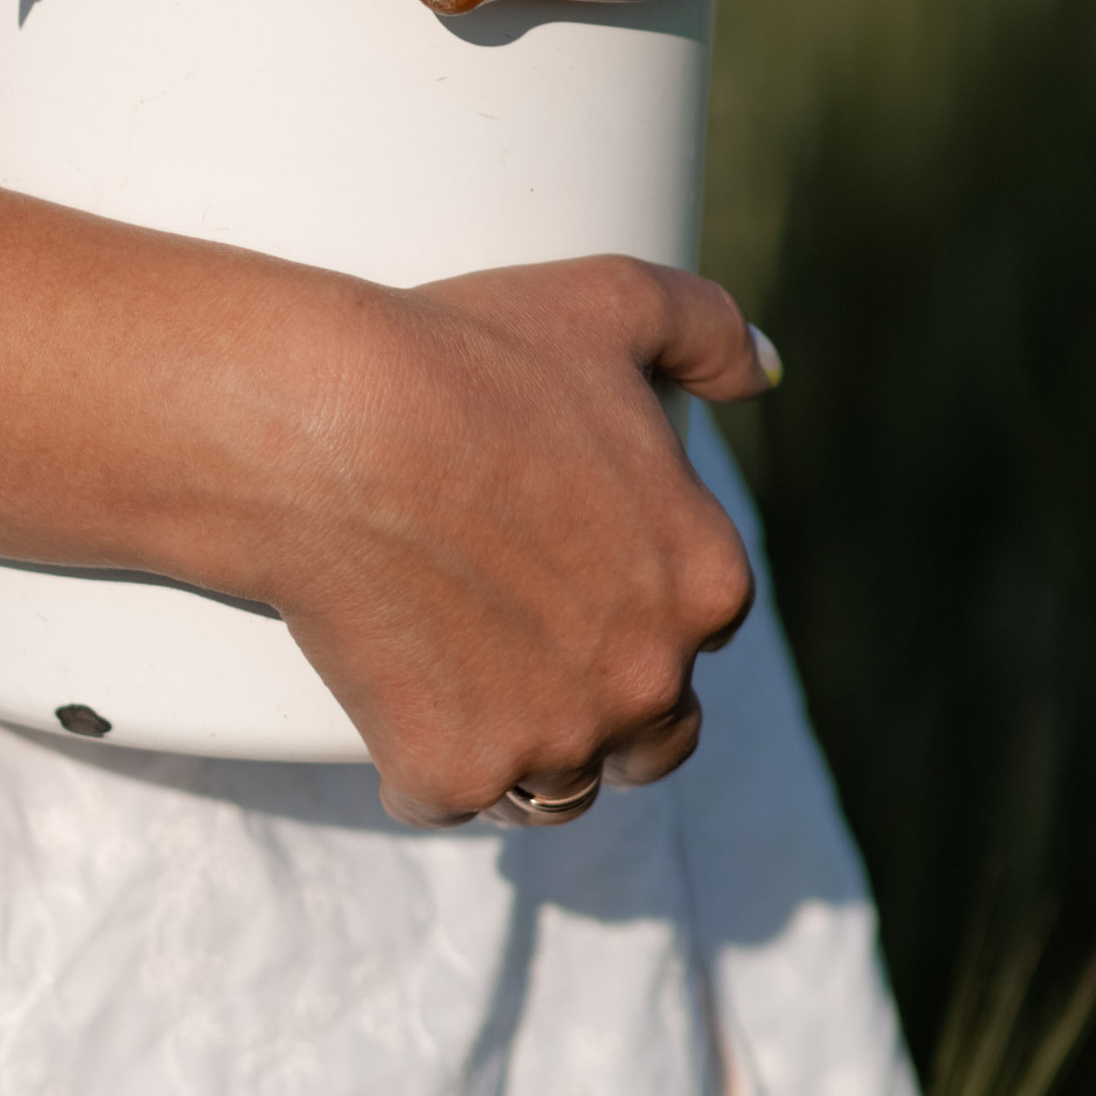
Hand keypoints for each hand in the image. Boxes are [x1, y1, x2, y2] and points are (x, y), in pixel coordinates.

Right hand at [256, 257, 773, 829]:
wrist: (327, 426)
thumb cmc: (467, 357)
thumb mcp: (611, 301)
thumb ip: (709, 329)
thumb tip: (768, 371)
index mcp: (705, 581)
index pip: (708, 625)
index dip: (648, 596)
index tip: (584, 562)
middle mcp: (649, 681)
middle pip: (650, 731)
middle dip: (606, 694)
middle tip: (530, 632)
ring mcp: (551, 740)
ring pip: (558, 784)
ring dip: (530, 746)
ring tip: (469, 673)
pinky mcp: (452, 774)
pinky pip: (450, 795)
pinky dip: (428, 759)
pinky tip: (397, 691)